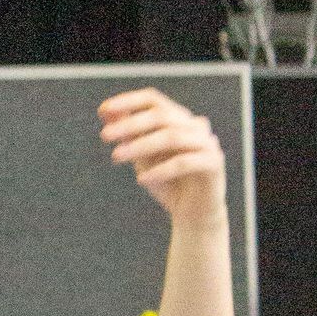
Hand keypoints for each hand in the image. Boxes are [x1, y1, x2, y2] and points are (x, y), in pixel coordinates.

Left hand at [99, 88, 226, 228]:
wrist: (193, 215)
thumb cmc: (167, 184)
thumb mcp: (141, 158)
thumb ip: (128, 134)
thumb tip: (106, 112)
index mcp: (179, 119)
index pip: (154, 100)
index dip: (128, 101)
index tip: (103, 110)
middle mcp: (195, 126)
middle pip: (162, 115)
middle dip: (130, 124)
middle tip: (104, 135)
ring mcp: (207, 143)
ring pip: (172, 137)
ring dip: (140, 145)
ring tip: (116, 156)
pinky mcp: (214, 164)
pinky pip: (184, 162)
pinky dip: (160, 170)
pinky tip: (142, 180)